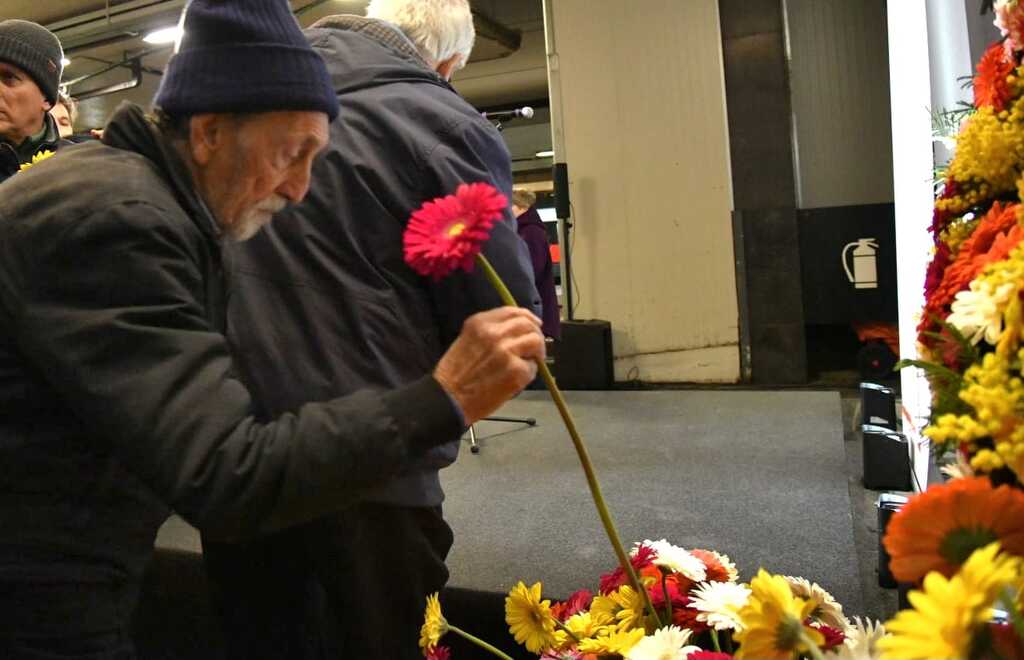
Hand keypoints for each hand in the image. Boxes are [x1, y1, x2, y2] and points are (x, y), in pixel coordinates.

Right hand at [433, 307, 544, 424]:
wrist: (449, 398)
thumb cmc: (456, 374)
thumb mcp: (468, 339)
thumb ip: (490, 331)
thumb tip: (516, 331)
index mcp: (480, 323)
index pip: (512, 311)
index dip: (527, 317)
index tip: (534, 324)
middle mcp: (494, 333)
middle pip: (527, 324)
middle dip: (535, 334)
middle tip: (535, 347)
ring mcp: (507, 351)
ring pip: (535, 341)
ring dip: (536, 351)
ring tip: (528, 362)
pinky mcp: (516, 370)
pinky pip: (533, 366)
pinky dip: (529, 373)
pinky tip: (517, 379)